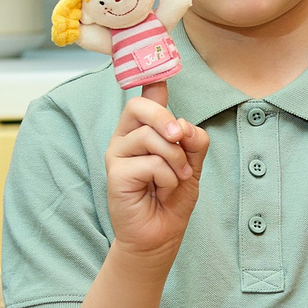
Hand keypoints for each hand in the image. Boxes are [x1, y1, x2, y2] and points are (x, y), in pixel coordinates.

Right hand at [105, 93, 207, 264]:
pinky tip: (162, 190)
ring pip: (150, 136)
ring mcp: (116, 155)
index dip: (150, 80)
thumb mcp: (192, 165)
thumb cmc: (172, 199)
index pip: (143, 98)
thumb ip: (192, 141)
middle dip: (166, 118)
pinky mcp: (115, 174)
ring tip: (177, 178)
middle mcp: (125, 138)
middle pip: (139, 106)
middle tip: (181, 138)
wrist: (160, 235)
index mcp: (142, 131)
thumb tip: (183, 124)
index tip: (158, 71)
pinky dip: (166, 177)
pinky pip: (149, 163)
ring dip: (175, 159)